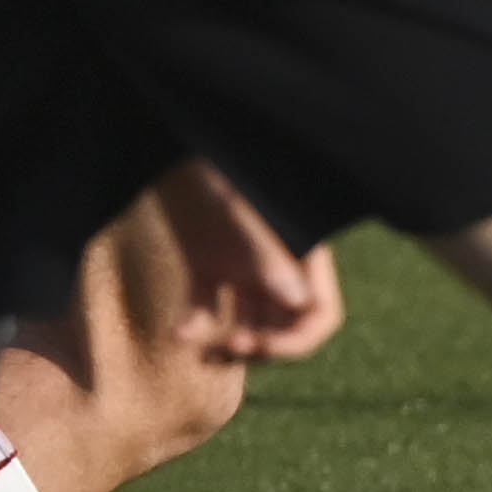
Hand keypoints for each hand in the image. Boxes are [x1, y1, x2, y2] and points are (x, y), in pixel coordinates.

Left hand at [147, 161, 343, 363]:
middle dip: (262, 347)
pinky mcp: (204, 260)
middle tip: (226, 351)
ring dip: (229, 345)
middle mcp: (274, 263)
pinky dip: (194, 324)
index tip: (257, 347)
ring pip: (246, 322)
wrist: (170, 134)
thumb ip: (267, 250)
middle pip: (285, 325)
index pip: (320, 313)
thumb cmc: (214, 160)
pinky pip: (206, 304)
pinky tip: (177, 335)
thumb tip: (297, 300)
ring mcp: (239, 263)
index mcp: (299, 251)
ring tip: (202, 357)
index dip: (296, 341)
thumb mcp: (238, 204)